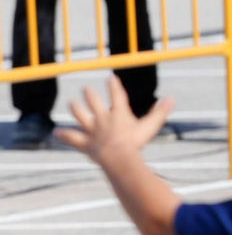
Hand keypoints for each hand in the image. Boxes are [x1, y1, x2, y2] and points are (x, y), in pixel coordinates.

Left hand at [56, 77, 173, 166]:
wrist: (117, 156)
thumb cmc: (136, 142)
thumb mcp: (151, 126)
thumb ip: (160, 112)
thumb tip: (171, 99)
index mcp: (119, 113)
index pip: (116, 96)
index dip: (113, 86)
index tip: (110, 78)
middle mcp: (103, 118)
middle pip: (94, 103)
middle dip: (90, 95)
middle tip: (86, 88)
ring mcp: (92, 130)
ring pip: (81, 116)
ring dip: (76, 109)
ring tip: (71, 103)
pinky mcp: (84, 142)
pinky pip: (72, 137)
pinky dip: (64, 135)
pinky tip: (57, 132)